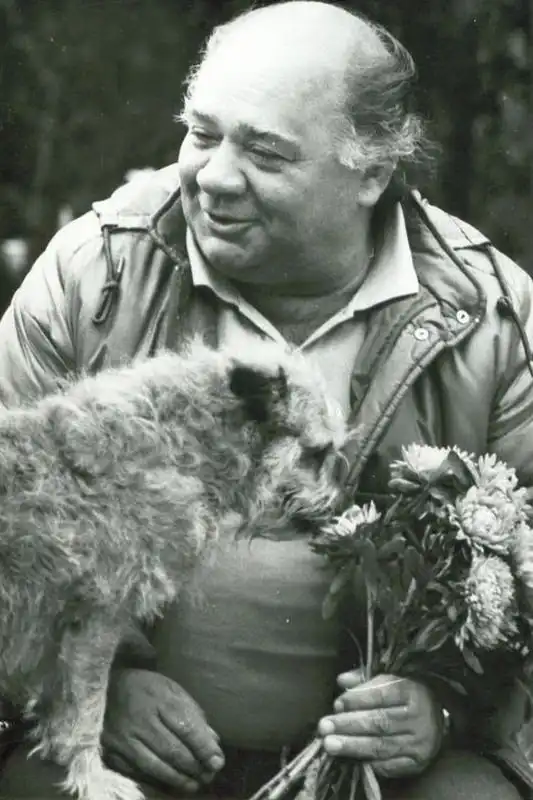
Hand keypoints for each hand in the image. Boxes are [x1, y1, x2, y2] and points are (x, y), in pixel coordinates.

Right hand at [102, 669, 224, 792]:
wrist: (105, 688)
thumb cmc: (146, 688)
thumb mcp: (171, 689)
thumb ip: (192, 714)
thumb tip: (212, 741)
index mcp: (159, 697)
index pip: (186, 727)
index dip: (203, 747)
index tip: (217, 762)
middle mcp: (140, 718)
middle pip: (172, 750)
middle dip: (194, 767)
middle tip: (208, 775)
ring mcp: (123, 738)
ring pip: (154, 766)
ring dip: (178, 779)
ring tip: (193, 784)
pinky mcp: (110, 752)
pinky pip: (137, 772)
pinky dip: (156, 781)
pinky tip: (170, 783)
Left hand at [317, 671, 444, 777]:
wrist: (436, 719)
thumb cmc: (405, 695)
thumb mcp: (389, 679)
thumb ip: (364, 679)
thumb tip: (342, 681)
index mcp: (411, 690)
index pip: (383, 694)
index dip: (358, 699)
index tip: (337, 704)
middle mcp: (418, 717)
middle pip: (380, 722)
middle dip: (349, 725)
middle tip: (324, 727)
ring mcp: (419, 743)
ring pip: (382, 745)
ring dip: (352, 746)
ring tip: (330, 745)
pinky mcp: (417, 763)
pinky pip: (389, 765)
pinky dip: (368, 763)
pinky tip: (351, 760)